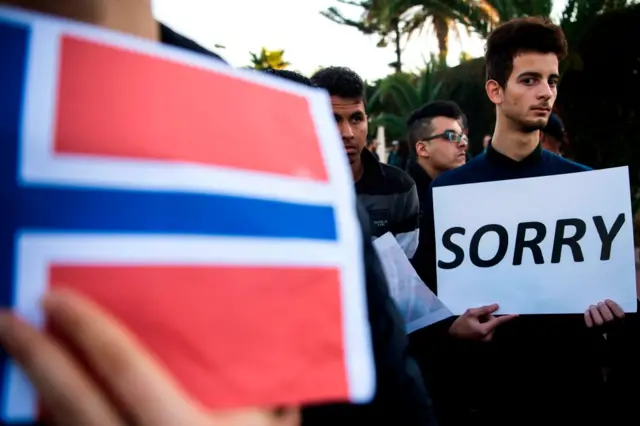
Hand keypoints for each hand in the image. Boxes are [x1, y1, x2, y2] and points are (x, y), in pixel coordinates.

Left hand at [0, 290, 299, 425]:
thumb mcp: (274, 422)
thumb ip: (261, 387)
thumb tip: (243, 333)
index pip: (125, 368)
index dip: (87, 329)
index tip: (56, 299)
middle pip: (75, 402)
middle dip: (36, 357)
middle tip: (9, 320)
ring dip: (37, 392)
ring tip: (19, 354)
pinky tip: (49, 405)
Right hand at [449, 304, 516, 341]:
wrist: (452, 336)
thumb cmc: (460, 325)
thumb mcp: (470, 313)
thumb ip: (484, 309)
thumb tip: (496, 306)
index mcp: (485, 330)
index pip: (498, 321)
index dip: (507, 317)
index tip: (516, 315)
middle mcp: (487, 336)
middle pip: (492, 322)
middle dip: (486, 317)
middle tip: (475, 316)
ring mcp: (485, 339)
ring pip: (490, 325)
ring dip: (484, 321)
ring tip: (472, 321)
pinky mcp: (483, 340)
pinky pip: (486, 330)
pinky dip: (482, 325)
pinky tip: (473, 325)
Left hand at [584, 299, 624, 327]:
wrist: (603, 335)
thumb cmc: (609, 323)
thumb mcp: (617, 317)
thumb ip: (614, 311)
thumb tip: (608, 302)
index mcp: (620, 324)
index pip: (620, 315)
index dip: (613, 306)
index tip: (607, 301)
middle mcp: (612, 328)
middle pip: (609, 318)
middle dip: (603, 308)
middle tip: (600, 303)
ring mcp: (602, 330)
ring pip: (599, 321)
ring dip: (594, 311)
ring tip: (592, 306)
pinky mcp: (593, 331)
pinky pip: (590, 325)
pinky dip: (587, 317)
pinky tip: (587, 311)